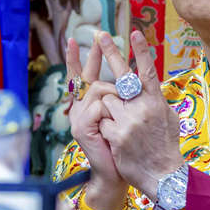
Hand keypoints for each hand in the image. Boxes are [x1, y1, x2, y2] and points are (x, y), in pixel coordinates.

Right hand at [65, 36, 127, 209]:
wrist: (118, 174)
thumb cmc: (126, 148)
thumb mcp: (126, 118)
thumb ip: (124, 100)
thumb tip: (133, 79)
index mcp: (91, 106)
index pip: (84, 77)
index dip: (78, 59)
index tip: (76, 39)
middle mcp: (81, 109)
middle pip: (86, 76)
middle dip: (93, 54)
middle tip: (98, 35)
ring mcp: (79, 117)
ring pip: (98, 88)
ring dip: (116, 94)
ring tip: (124, 109)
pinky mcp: (80, 128)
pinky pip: (98, 106)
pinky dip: (110, 110)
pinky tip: (111, 122)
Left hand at [97, 30, 182, 201]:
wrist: (163, 174)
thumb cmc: (166, 145)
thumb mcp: (167, 118)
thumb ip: (156, 100)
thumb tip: (151, 86)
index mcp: (156, 101)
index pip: (148, 71)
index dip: (141, 51)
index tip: (134, 32)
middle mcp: (143, 108)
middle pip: (122, 76)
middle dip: (111, 53)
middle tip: (101, 35)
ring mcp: (129, 121)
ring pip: (107, 101)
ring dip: (109, 109)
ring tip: (122, 126)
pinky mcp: (117, 135)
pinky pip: (103, 121)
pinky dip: (106, 128)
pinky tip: (117, 140)